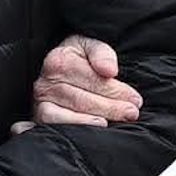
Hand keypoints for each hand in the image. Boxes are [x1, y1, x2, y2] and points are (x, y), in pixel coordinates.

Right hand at [22, 36, 140, 132]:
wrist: (61, 65)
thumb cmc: (82, 57)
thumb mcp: (93, 46)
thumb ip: (102, 53)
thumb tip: (110, 71)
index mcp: (60, 60)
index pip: (91, 79)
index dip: (116, 90)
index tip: (135, 100)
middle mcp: (46, 81)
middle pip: (81, 99)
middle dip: (110, 108)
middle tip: (132, 113)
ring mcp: (40, 100)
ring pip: (67, 114)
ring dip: (92, 120)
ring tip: (113, 123)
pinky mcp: (39, 116)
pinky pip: (51, 125)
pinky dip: (71, 126)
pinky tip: (90, 129)